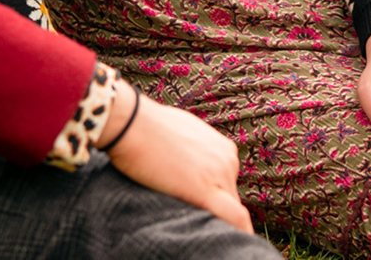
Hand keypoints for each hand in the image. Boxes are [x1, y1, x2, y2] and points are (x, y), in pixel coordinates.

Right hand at [100, 83, 253, 233]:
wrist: (131, 123)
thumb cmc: (147, 127)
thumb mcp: (182, 136)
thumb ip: (193, 154)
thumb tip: (185, 170)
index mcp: (222, 148)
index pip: (227, 185)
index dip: (217, 202)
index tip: (206, 214)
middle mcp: (227, 159)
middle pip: (230, 199)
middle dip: (219, 214)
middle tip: (207, 233)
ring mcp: (220, 173)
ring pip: (232, 211)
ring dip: (223, 226)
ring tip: (214, 244)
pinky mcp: (205, 189)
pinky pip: (233, 218)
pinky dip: (238, 233)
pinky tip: (233, 251)